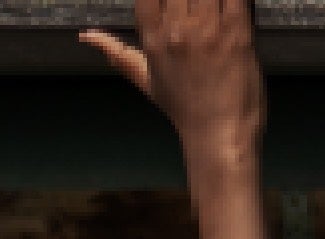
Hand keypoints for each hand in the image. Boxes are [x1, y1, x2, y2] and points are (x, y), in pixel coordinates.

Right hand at [82, 0, 266, 171]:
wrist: (219, 139)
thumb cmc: (185, 113)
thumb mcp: (146, 81)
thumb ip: (119, 53)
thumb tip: (86, 36)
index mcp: (153, 36)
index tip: (171, 5)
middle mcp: (176, 29)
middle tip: (197, 9)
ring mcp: (208, 30)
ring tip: (214, 8)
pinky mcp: (238, 35)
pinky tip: (236, 4)